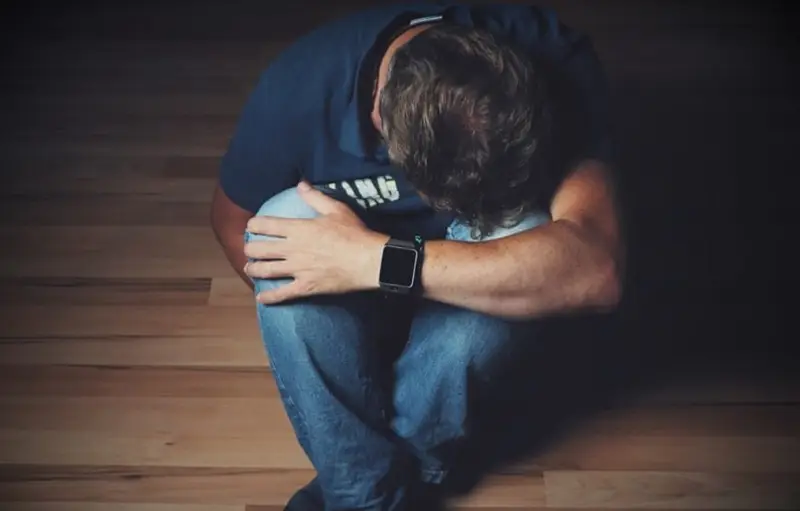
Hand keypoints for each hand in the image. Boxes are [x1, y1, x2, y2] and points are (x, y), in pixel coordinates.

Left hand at [244, 181, 388, 303]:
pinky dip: (269, 296)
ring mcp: (297, 269)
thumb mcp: (336, 209)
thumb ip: (315, 197)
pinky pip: (282, 294)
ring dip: (253, 269)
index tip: (251, 226)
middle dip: (250, 248)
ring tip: (249, 268)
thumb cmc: (354, 233)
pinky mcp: (306, 287)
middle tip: (249, 249)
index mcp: (298, 229)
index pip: (267, 225)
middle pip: (260, 249)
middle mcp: (293, 249)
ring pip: (266, 271)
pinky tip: (261, 297)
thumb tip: (300, 184)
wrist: (369, 261)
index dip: (254, 225)